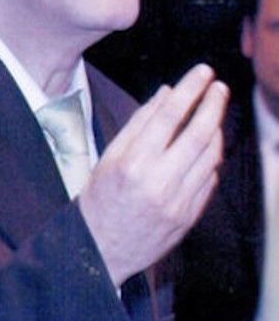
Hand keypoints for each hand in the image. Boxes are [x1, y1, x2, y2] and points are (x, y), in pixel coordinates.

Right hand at [79, 63, 228, 285]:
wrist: (101, 249)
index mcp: (134, 162)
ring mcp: (178, 202)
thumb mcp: (111, 154)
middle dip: (214, 105)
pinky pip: (209, 180)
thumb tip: (167, 92)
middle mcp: (159, 181)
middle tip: (219, 87)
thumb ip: (140, 121)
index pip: (170, 115)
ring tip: (213, 114)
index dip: (190, 88)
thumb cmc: (102, 197)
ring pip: (210, 157)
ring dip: (217, 130)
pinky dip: (211, 158)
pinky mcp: (189, 217)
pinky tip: (206, 147)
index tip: (203, 71)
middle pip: (199, 133)